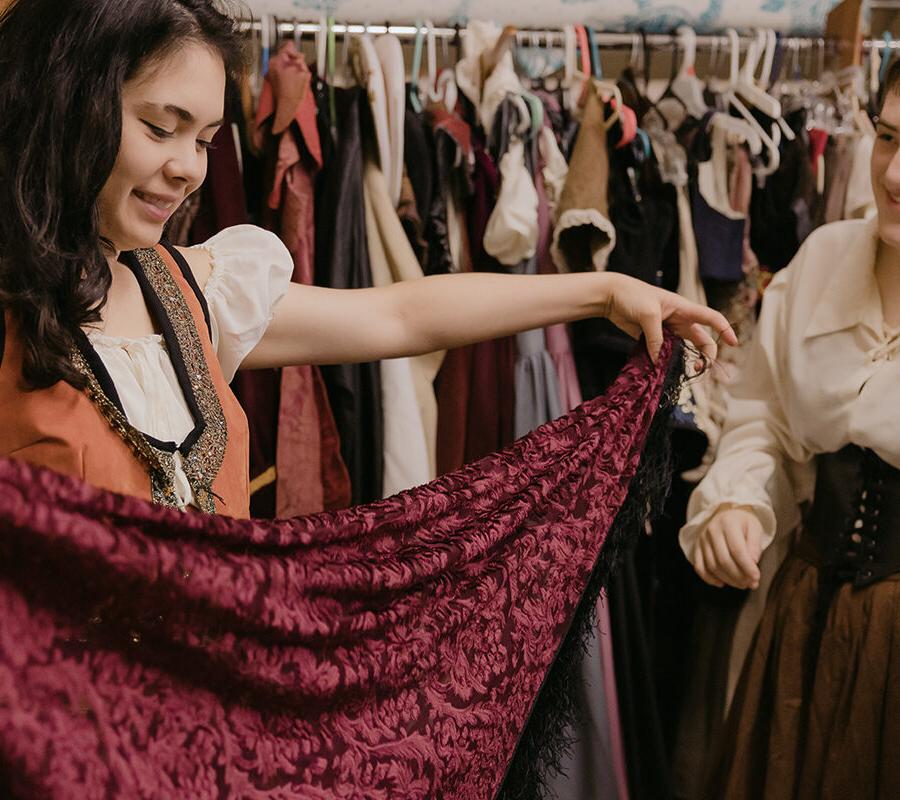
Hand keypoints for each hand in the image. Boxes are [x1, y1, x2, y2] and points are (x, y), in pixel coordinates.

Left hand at [601, 273, 737, 363]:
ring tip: (683, 372)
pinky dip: (665, 362)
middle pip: (701, 340)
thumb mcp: (647, 314)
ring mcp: (666, 331)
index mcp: (684, 308)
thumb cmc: (632, 296)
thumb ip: (656, 338)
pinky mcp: (652, 339)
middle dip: (706, 355)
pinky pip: (664, 353)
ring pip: (683, 349)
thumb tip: (659, 361)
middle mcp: (679, 320)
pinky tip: (661, 370)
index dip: (725, 330)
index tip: (734, 343)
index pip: (711, 318)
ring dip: (686, 361)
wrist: (610, 296)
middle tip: (699, 369)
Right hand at [691, 508, 763, 589]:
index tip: (756, 577)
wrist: (725, 512)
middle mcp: (712, 531)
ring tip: (741, 584)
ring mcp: (702, 540)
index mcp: (728, 523)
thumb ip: (755, 545)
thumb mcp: (754, 527)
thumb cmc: (742, 521)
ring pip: (712, 566)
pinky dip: (709, 579)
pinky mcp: (696, 547)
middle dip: (738, 576)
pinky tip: (721, 583)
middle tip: (750, 583)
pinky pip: (699, 567)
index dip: (747, 567)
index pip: (737, 550)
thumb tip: (753, 563)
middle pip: (724, 560)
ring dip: (728, 579)